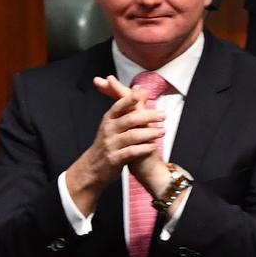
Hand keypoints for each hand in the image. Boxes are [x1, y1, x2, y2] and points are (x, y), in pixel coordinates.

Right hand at [92, 75, 173, 196]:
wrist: (93, 167)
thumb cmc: (107, 143)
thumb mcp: (114, 123)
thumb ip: (128, 106)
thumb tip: (140, 88)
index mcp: (108, 120)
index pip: (118, 106)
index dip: (128, 99)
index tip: (139, 93)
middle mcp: (108, 130)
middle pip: (129, 120)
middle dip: (147, 116)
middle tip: (162, 115)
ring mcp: (111, 145)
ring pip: (132, 136)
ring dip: (149, 133)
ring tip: (162, 131)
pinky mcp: (115, 159)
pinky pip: (131, 152)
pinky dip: (143, 149)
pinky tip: (153, 147)